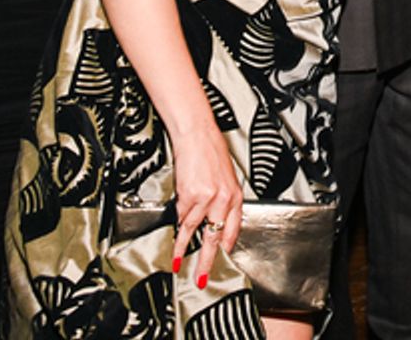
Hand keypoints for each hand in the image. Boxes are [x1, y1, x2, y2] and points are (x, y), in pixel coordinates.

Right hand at [170, 124, 242, 289]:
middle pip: (214, 236)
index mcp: (235, 195)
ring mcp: (206, 198)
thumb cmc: (210, 151)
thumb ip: (222, 199)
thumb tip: (215, 219)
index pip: (233, 228)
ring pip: (193, 230)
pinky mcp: (189, 195)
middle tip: (202, 276)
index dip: (226, 247)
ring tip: (179, 262)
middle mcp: (223, 198)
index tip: (223, 260)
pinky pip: (182, 216)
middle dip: (207, 260)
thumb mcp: (225, 177)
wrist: (197, 134)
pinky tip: (175, 236)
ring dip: (184, 248)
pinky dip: (177, 226)